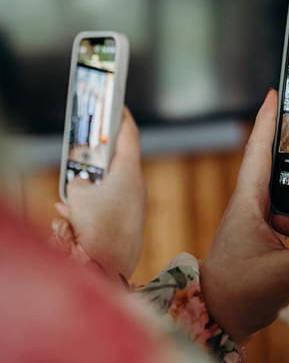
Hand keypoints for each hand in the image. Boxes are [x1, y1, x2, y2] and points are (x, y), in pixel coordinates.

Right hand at [55, 107, 146, 277]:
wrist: (111, 267)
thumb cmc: (98, 227)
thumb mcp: (78, 196)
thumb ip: (79, 182)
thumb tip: (82, 185)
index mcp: (129, 171)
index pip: (129, 135)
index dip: (121, 117)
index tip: (117, 104)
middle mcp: (137, 185)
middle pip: (116, 162)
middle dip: (95, 161)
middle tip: (82, 153)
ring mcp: (135, 205)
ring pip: (109, 188)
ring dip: (88, 191)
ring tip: (66, 201)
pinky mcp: (130, 222)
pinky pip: (109, 207)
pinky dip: (92, 208)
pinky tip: (73, 219)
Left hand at [201, 90, 288, 346]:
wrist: (218, 318)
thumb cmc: (238, 292)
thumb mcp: (283, 271)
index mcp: (248, 203)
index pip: (257, 152)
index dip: (266, 120)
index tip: (275, 93)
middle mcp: (253, 205)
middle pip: (278, 165)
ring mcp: (261, 220)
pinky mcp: (269, 236)